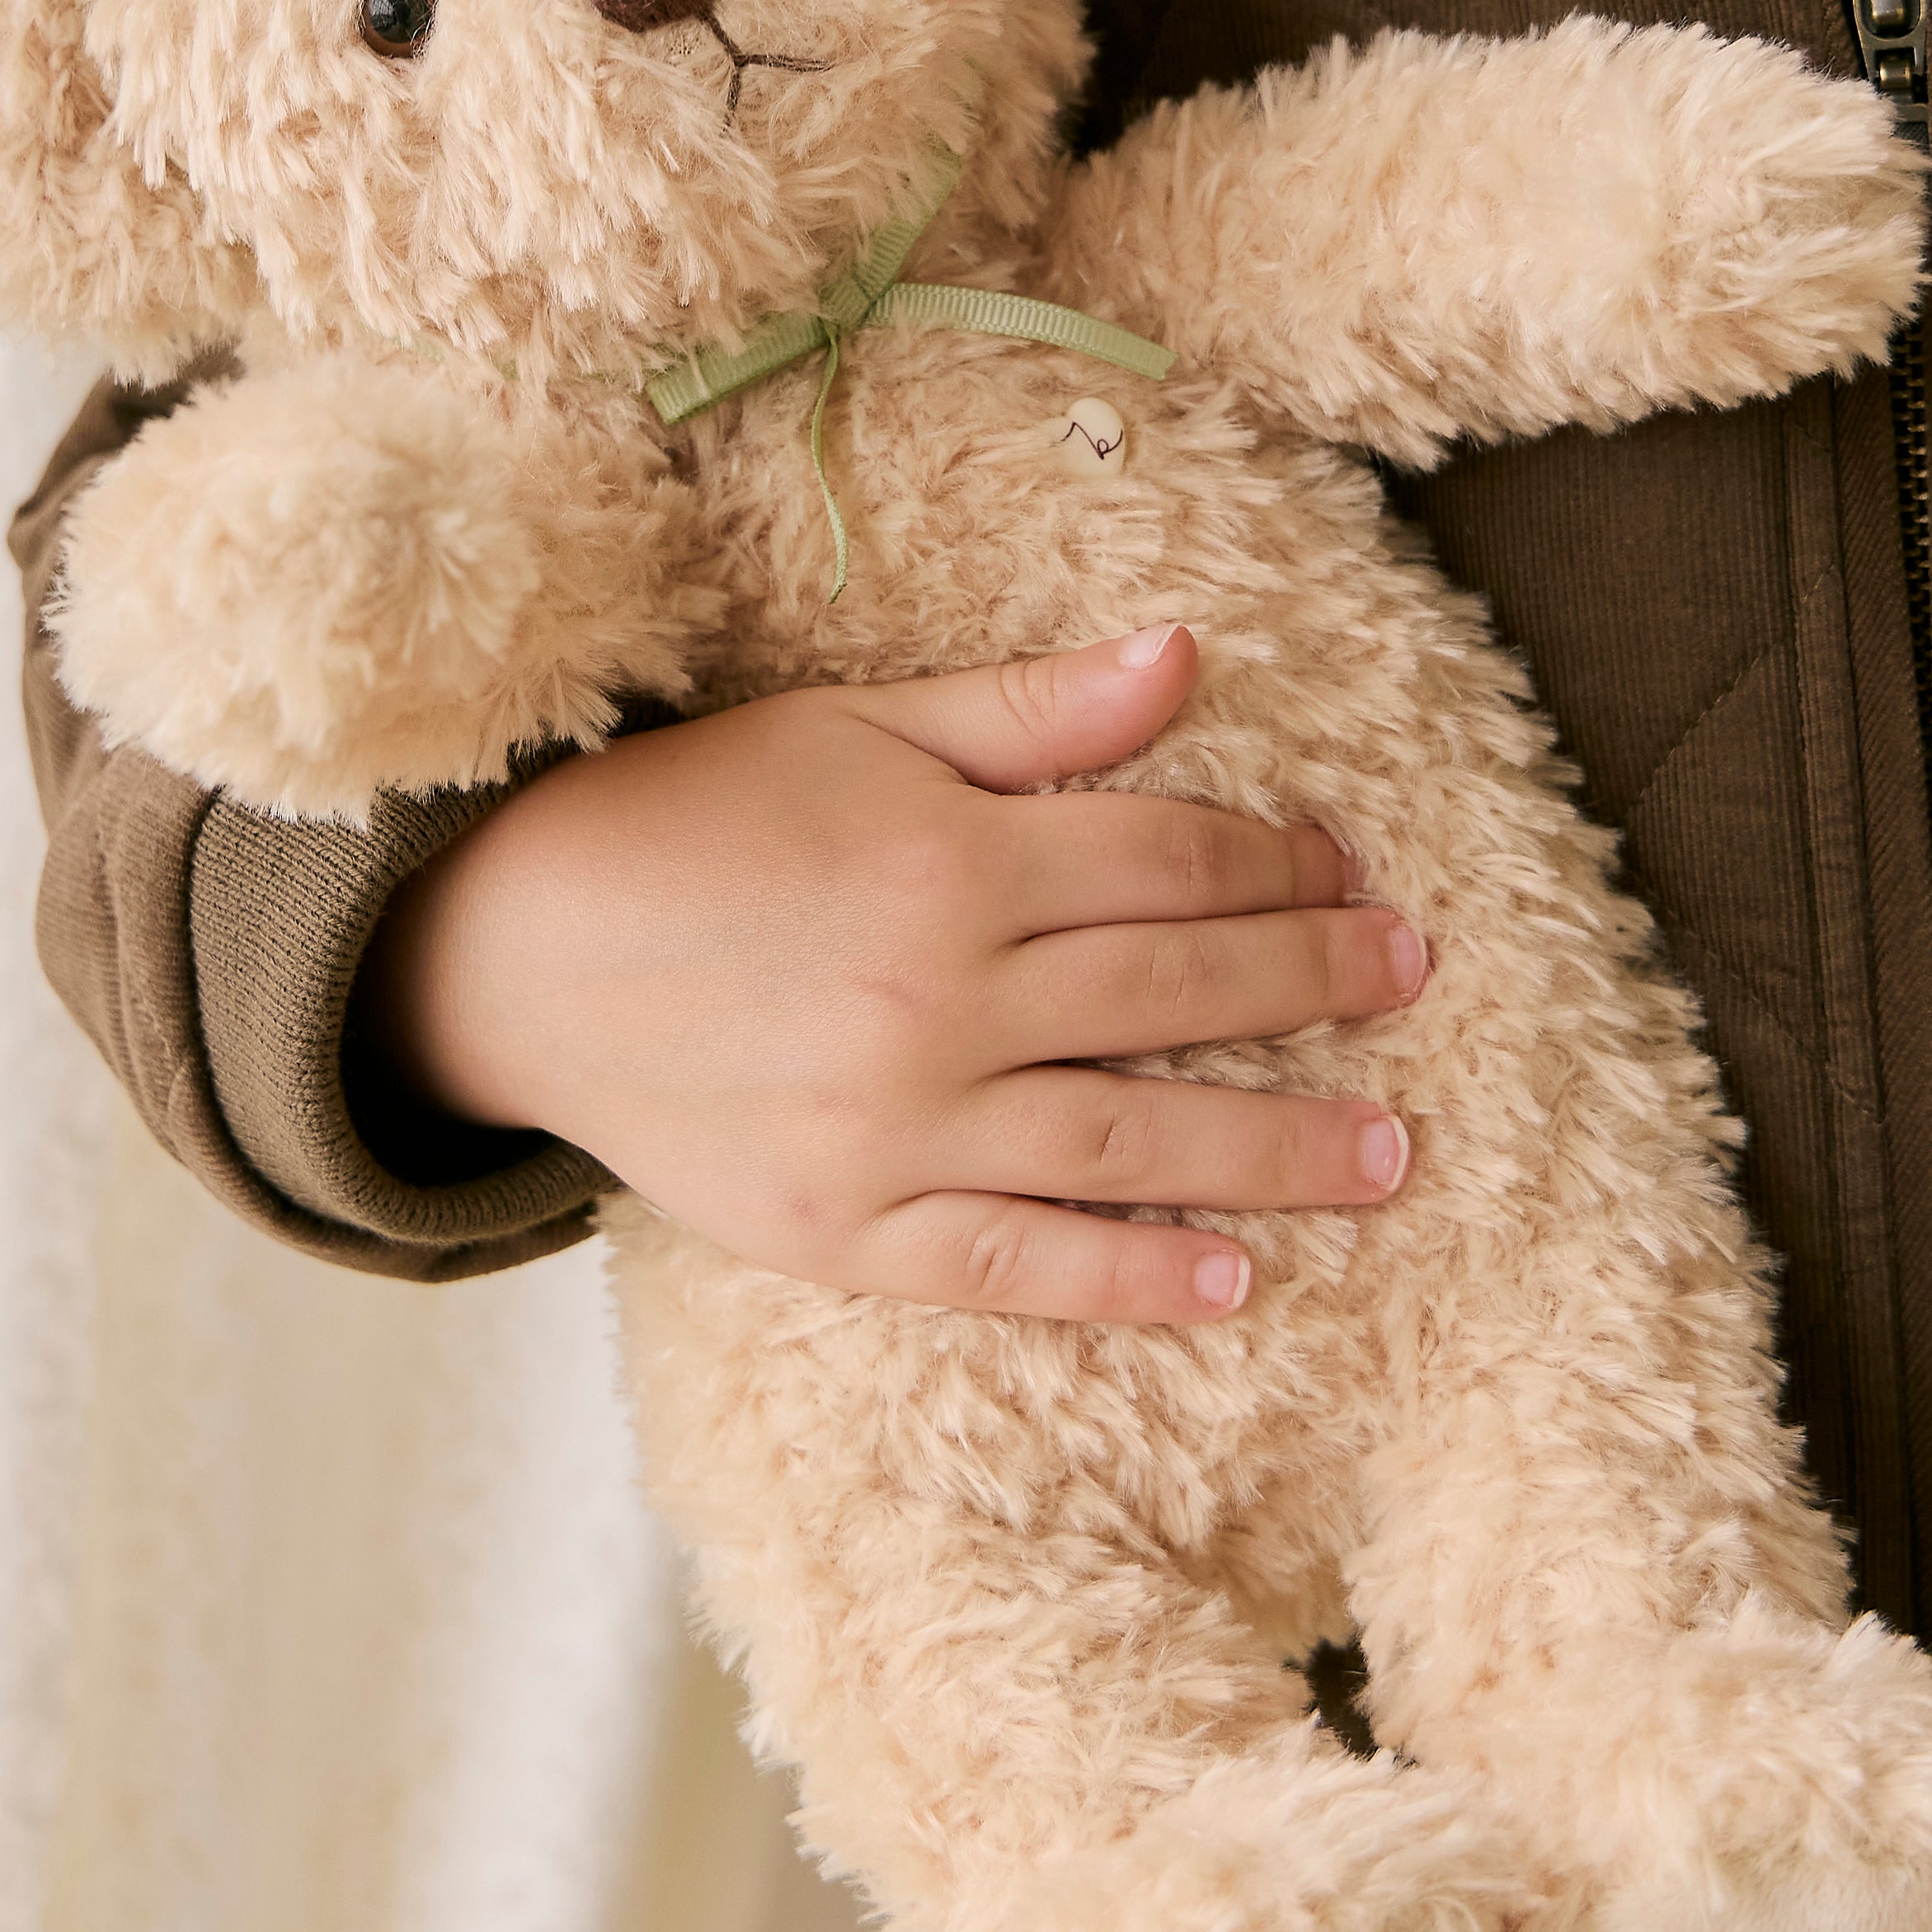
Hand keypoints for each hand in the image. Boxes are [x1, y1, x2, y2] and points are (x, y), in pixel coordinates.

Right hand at [352, 625, 1427, 1323]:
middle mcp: (943, 997)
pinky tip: (1226, 1278)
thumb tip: (1187, 653)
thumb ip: (1029, 709)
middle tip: (1414, 981)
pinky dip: (1126, 1275)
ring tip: (1390, 1155)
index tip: (1349, 870)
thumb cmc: (696, 818)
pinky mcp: (849, 1230)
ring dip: (1276, 1147)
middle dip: (1313, 982)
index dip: (1277, 860)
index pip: (1168, 859)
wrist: (517, 953)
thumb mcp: (857, 727)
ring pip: (1130, 1137)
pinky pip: (1014, 1263)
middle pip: (1176, 988)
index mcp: (953, 859)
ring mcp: (899, 1127)